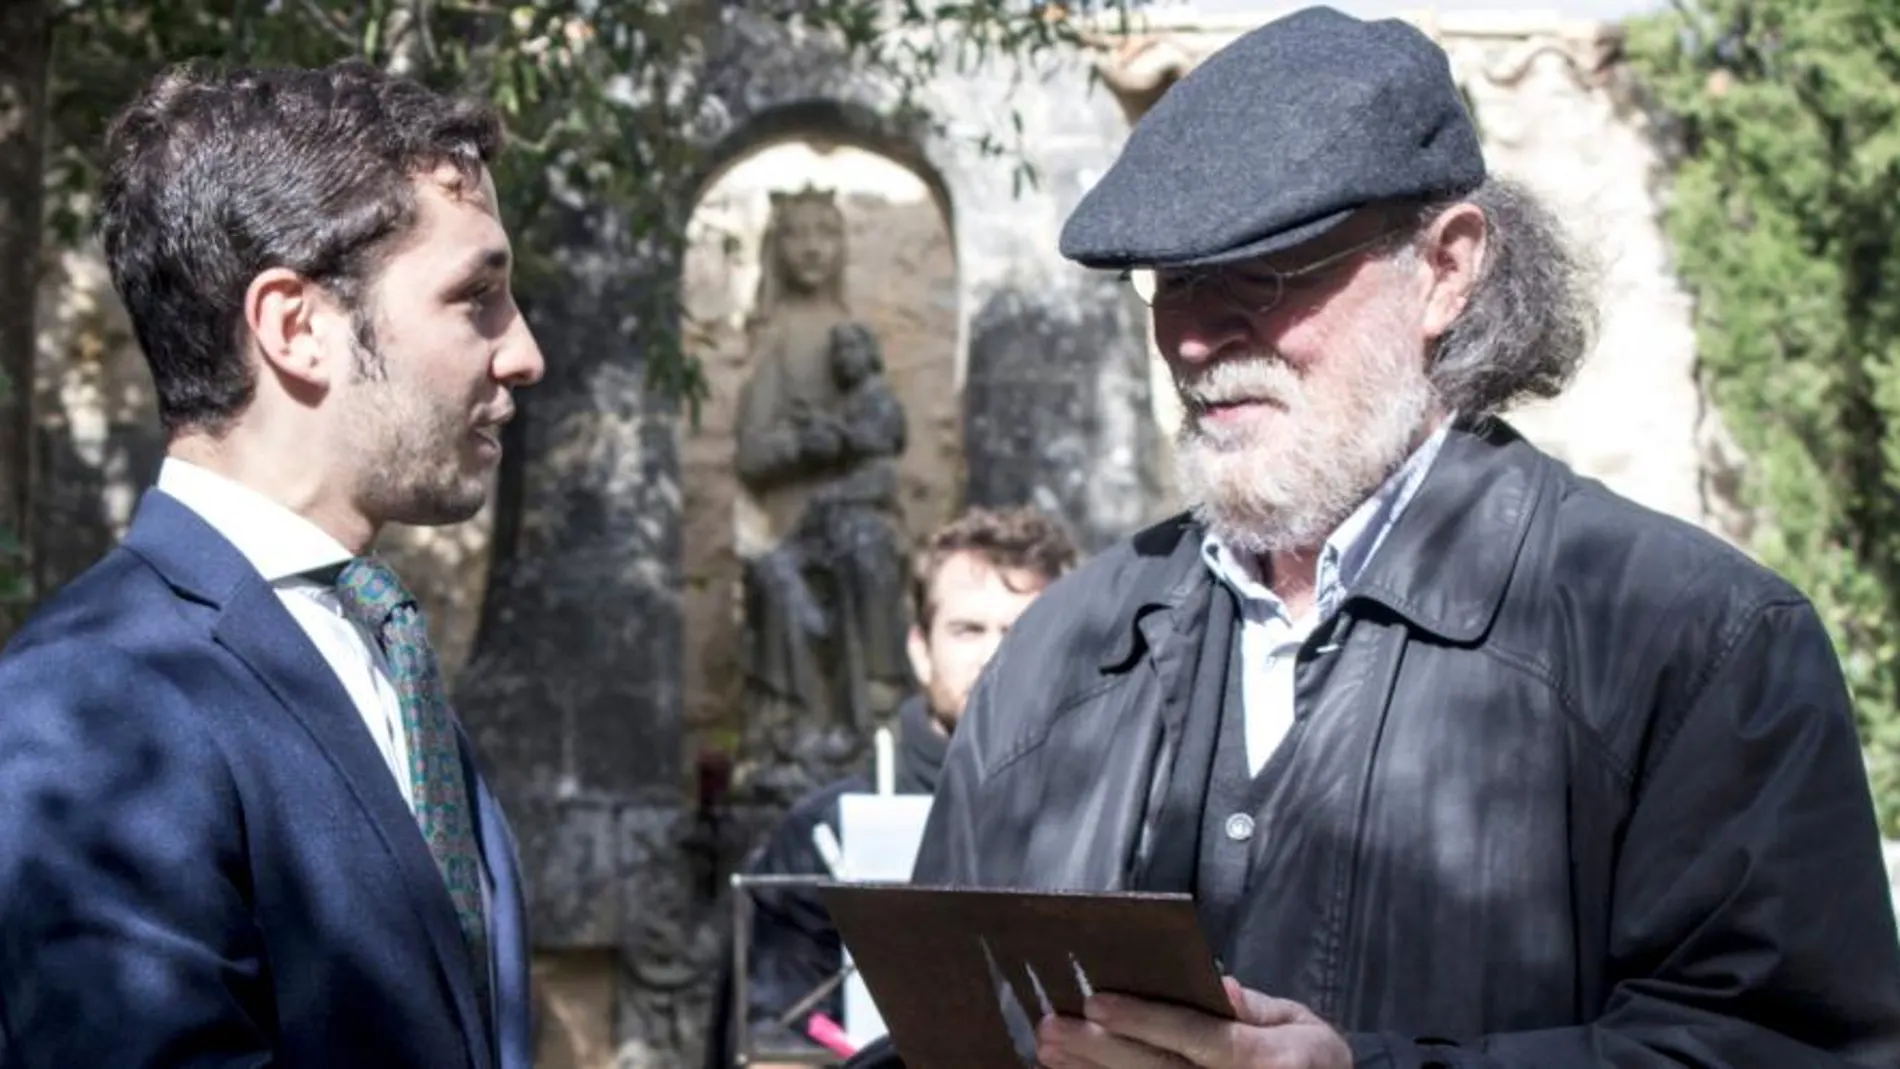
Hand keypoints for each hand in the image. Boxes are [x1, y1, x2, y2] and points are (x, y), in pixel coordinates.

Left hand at [1035, 977, 1351, 1068]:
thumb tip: (1215, 984)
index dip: (1144, 1020)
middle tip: (1052, 1027)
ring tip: (1050, 1053)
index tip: (1095, 1002)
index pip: (1196, 1037)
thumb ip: (1255, 1008)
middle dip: (1099, 1050)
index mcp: (1266, 1060)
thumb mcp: (1299, 1022)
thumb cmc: (1311, 1058)